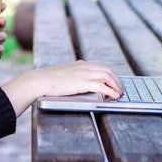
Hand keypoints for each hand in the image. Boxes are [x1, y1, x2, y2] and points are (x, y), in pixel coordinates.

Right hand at [1, 60, 122, 117]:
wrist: (40, 80)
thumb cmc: (48, 80)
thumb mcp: (64, 74)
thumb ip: (73, 76)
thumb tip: (77, 83)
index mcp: (80, 64)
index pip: (102, 67)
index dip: (111, 75)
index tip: (115, 83)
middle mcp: (84, 67)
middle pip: (108, 70)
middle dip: (117, 80)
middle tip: (120, 90)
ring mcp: (84, 74)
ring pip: (108, 76)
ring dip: (116, 86)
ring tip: (118, 94)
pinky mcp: (82, 83)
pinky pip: (102, 86)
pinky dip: (110, 91)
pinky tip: (113, 97)